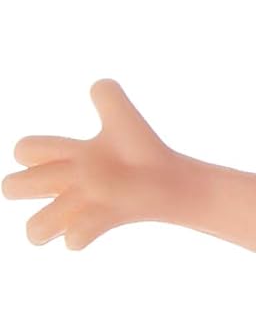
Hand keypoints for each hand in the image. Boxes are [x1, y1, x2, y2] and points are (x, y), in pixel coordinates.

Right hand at [2, 79, 183, 247]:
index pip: (29, 150)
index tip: (58, 155)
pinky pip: (76, 235)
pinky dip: (75, 236)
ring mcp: (86, 203)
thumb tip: (97, 85)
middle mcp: (73, 182)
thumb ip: (107, 95)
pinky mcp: (104, 219)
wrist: (172, 180)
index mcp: (71, 155)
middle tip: (47, 191)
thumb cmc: (146, 150)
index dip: (29, 153)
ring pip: (41, 223)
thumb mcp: (121, 114)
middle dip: (17, 188)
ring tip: (43, 235)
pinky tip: (77, 237)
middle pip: (21, 186)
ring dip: (39, 226)